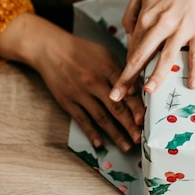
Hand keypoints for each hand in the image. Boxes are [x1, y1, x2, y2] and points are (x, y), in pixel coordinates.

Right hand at [0, 12, 143, 151]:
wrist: (50, 48)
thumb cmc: (82, 51)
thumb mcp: (105, 54)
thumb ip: (121, 71)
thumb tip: (138, 90)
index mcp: (107, 68)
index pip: (126, 91)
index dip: (136, 108)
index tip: (144, 120)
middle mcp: (94, 81)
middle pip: (116, 107)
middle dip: (129, 125)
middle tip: (139, 138)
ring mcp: (80, 93)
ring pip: (101, 117)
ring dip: (115, 134)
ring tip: (126, 146)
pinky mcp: (67, 101)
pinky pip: (81, 119)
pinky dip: (91, 132)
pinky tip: (100, 143)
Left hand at [109, 0, 194, 102]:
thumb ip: (131, 13)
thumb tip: (128, 36)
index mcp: (146, 17)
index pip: (133, 48)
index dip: (126, 68)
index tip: (119, 86)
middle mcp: (161, 24)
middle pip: (141, 56)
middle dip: (128, 78)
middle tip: (117, 97)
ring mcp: (181, 29)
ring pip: (166, 57)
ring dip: (156, 76)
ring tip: (147, 91)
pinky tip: (192, 85)